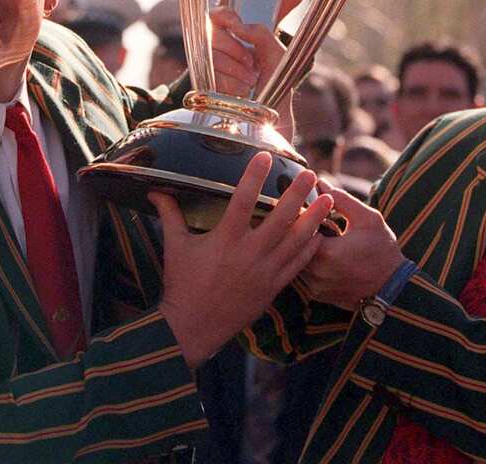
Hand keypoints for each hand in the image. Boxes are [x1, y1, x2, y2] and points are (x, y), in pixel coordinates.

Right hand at [150, 152, 332, 367]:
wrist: (192, 328)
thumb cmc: (182, 285)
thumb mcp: (175, 247)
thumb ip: (170, 215)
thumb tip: (156, 190)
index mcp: (224, 240)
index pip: (242, 200)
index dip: (254, 176)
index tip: (266, 156)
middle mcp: (248, 254)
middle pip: (280, 218)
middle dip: (298, 194)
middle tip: (311, 174)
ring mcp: (264, 272)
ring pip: (296, 241)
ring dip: (314, 218)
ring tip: (328, 199)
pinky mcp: (272, 288)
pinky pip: (297, 265)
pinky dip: (310, 249)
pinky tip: (320, 234)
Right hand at [209, 5, 294, 135]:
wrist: (270, 113)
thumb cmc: (275, 81)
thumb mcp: (276, 53)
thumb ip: (260, 33)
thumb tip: (238, 26)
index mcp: (235, 36)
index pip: (218, 15)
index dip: (224, 16)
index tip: (236, 25)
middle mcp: (218, 49)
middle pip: (211, 34)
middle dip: (234, 49)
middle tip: (251, 64)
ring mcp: (209, 67)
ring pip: (211, 57)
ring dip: (236, 70)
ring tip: (250, 81)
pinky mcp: (204, 85)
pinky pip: (211, 77)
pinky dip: (231, 84)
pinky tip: (241, 92)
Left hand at [300, 187, 404, 309]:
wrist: (393, 289)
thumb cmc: (383, 250)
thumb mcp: (368, 218)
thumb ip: (341, 199)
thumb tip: (320, 183)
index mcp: (326, 252)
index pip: (298, 227)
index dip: (299, 214)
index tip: (304, 205)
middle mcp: (316, 273)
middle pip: (293, 245)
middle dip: (297, 230)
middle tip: (301, 216)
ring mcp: (315, 286)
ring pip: (296, 260)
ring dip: (300, 246)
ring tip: (309, 232)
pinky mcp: (317, 294)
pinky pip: (303, 274)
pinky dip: (307, 261)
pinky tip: (317, 251)